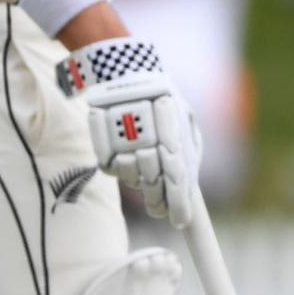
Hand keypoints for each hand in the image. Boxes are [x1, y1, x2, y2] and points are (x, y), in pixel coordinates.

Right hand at [60, 36, 203, 224]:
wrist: (127, 73)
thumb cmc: (162, 98)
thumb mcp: (185, 117)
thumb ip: (189, 149)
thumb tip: (190, 184)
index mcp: (174, 136)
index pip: (178, 180)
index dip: (179, 204)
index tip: (181, 221)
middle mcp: (149, 143)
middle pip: (154, 187)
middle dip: (159, 201)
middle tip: (162, 209)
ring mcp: (124, 145)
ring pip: (132, 181)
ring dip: (139, 182)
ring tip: (144, 165)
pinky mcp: (103, 144)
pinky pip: (112, 169)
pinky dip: (120, 168)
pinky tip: (126, 153)